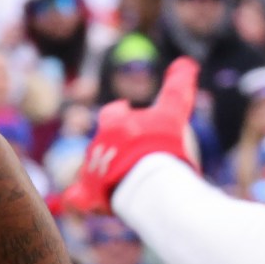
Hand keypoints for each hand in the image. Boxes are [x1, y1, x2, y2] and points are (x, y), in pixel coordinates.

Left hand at [55, 58, 199, 215]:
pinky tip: (88, 201)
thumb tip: (186, 62)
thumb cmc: (162, 145)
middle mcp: (97, 145)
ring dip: (105, 172)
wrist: (149, 181)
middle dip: (113, 147)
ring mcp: (90, 172)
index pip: (113, 114)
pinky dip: (81, 198)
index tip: (125, 111)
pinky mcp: (88, 195)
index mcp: (115, 124)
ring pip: (93, 169)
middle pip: (103, 144)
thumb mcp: (174, 112)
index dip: (119, 113)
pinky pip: (78, 197)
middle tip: (130, 155)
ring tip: (124, 180)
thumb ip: (179, 87)